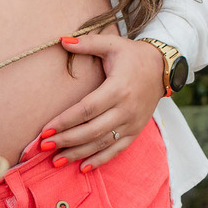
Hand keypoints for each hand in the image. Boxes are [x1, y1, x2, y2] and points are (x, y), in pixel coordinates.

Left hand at [43, 33, 165, 169]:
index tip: (45, 130)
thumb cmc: (133, 55)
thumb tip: (62, 40)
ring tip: (56, 161)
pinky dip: (100, 160)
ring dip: (78, 154)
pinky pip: (117, 150)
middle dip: (66, 140)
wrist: (162, 68)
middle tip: (44, 147)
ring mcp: (132, 122)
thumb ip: (87, 43)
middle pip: (92, 130)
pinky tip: (83, 167)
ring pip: (102, 143)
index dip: (65, 121)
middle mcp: (126, 109)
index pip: (87, 109)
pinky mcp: (136, 131)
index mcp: (118, 88)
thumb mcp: (112, 43)